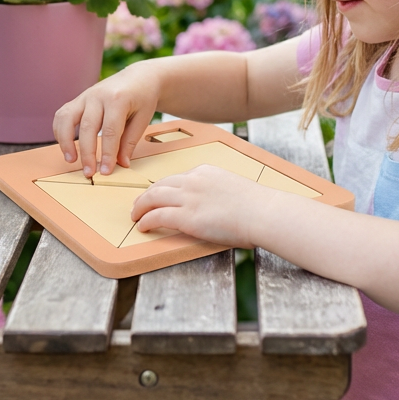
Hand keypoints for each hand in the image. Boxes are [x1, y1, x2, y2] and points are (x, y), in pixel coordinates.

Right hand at [53, 62, 160, 176]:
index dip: (107, 153)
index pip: (110, 130)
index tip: (105, 171)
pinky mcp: (78, 99)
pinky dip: (59, 131)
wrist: (138, 77)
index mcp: (118, 99)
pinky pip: (62, 115)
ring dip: (65, 141)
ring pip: (67, 118)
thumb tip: (120, 164)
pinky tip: (65, 146)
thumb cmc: (142, 98)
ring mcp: (85, 96)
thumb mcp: (143, 119)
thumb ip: (130, 141)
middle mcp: (98, 95)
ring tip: (71, 160)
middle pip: (87, 127)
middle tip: (89, 173)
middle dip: (87, 153)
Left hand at [131, 165, 285, 247]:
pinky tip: (142, 227)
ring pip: (153, 198)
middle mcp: (193, 181)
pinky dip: (146, 221)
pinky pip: (157, 217)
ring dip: (140, 207)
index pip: (177, 178)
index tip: (159, 195)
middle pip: (159, 185)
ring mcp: (188, 198)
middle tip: (139, 205)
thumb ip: (218, 192)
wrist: (263, 212)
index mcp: (205, 172)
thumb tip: (214, 205)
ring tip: (135, 216)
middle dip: (146, 195)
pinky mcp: (186, 217)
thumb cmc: (257, 206)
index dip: (163, 188)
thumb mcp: (233, 189)